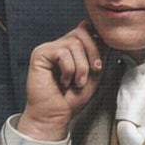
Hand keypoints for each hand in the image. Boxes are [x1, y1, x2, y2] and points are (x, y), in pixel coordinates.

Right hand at [19, 19, 104, 142]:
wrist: (55, 116)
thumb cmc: (72, 99)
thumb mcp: (94, 75)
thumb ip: (98, 55)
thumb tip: (104, 36)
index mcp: (71, 48)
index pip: (87, 29)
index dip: (97, 41)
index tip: (100, 63)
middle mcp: (59, 45)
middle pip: (82, 32)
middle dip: (93, 53)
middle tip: (94, 71)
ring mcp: (49, 49)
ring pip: (74, 43)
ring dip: (81, 67)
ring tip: (76, 83)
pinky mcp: (40, 55)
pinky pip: (62, 53)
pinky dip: (69, 70)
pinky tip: (63, 81)